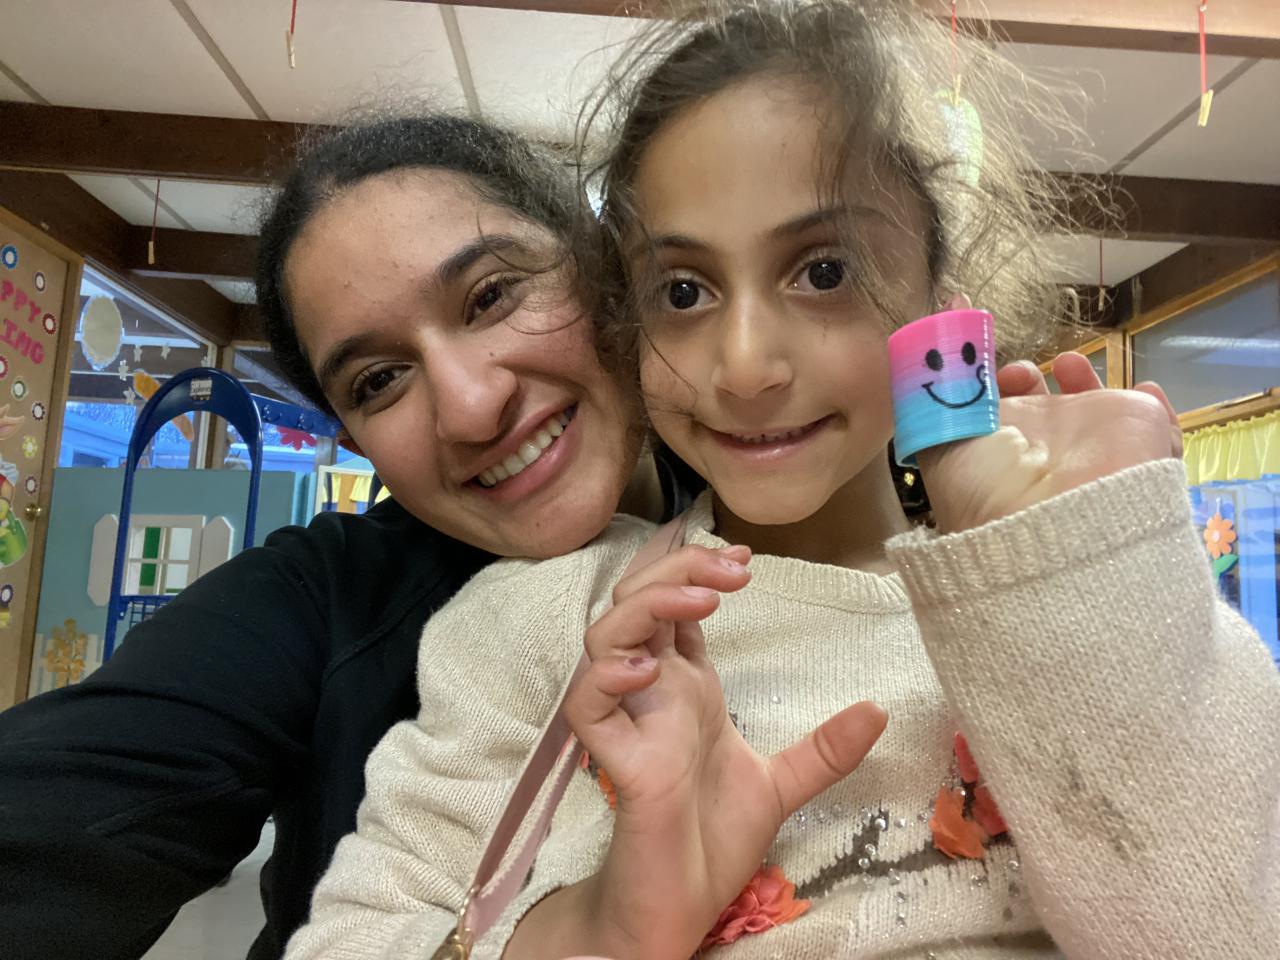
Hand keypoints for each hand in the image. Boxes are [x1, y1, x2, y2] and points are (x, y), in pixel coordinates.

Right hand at [558, 544, 885, 958]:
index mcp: (686, 687)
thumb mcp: (781, 784)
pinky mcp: (617, 763)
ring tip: (701, 604)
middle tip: (732, 573)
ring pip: (604, 636)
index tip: (746, 560)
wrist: (680, 907)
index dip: (699, 570)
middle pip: (637, 601)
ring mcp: (631, 722)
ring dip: (647, 606)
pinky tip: (648, 671)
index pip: (676, 605)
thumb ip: (825, 750)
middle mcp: (653, 692)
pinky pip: (587, 706)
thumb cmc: (711, 840)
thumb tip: (879, 709)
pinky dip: (606, 678)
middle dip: (676, 570)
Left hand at [919, 348, 1180, 533]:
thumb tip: (951, 299)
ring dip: (1089, 382)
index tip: (995, 372)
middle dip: (1037, 379)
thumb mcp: (938, 425)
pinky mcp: (1144, 449)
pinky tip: (1139, 390)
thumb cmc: (985, 483)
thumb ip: (942, 367)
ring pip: (1101, 414)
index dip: (996, 382)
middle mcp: (1048, 451)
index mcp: (1000, 450)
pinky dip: (1153, 404)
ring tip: (1071, 366)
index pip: (1000, 413)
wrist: (1049, 529)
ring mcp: (1097, 449)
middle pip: (1047, 410)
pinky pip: (1158, 427)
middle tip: (1025, 372)